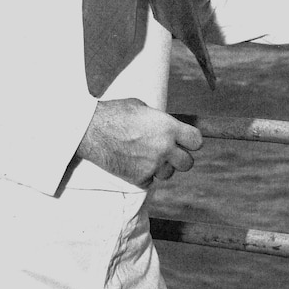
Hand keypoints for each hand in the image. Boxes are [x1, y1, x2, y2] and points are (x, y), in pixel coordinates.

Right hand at [76, 98, 202, 187]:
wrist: (92, 130)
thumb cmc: (115, 113)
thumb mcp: (142, 108)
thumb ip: (158, 120)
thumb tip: (164, 126)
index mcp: (168, 128)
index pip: (196, 141)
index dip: (192, 140)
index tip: (186, 140)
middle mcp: (164, 148)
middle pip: (188, 163)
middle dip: (180, 158)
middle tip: (170, 152)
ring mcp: (152, 165)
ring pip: (168, 174)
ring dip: (161, 167)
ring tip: (146, 155)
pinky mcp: (138, 178)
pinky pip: (150, 181)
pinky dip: (144, 174)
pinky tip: (133, 162)